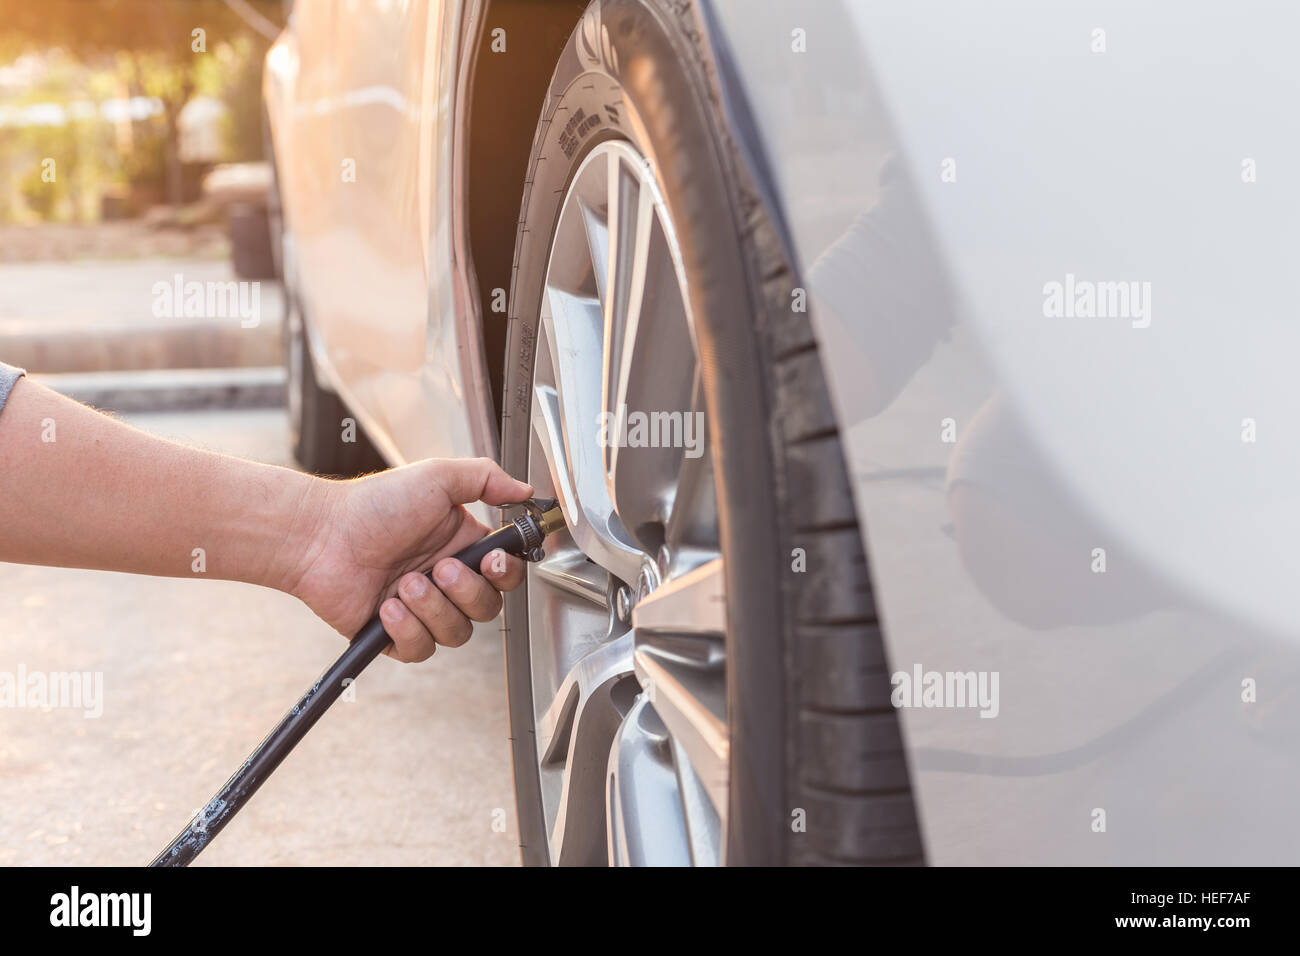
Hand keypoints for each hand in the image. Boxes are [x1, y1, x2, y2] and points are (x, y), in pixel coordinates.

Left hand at [288, 458, 532, 660]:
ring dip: (433, 608)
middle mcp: (445, 580)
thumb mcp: (437, 477)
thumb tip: (526, 492)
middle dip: (466, 591)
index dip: (504, 573)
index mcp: (461, 546)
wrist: (320, 535)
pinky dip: (407, 629)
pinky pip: (421, 649)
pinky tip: (386, 606)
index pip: (504, 573)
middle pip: (488, 608)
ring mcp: (421, 609)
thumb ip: (487, 479)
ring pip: (458, 633)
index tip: (490, 561)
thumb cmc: (371, 505)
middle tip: (438, 568)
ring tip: (403, 583)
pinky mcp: (393, 635)